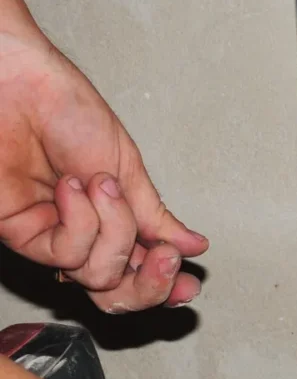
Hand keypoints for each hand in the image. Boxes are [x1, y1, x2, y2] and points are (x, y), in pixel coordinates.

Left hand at [0, 0, 206, 311]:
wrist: (23, 86)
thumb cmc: (67, 110)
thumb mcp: (127, 167)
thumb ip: (155, 215)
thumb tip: (191, 245)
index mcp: (112, 218)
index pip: (139, 270)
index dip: (165, 284)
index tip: (188, 283)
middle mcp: (83, 234)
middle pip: (118, 292)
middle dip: (149, 283)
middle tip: (164, 258)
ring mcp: (54, 236)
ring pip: (98, 276)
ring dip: (113, 232)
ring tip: (102, 186)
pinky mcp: (22, 233)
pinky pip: (66, 255)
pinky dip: (81, 223)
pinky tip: (73, 188)